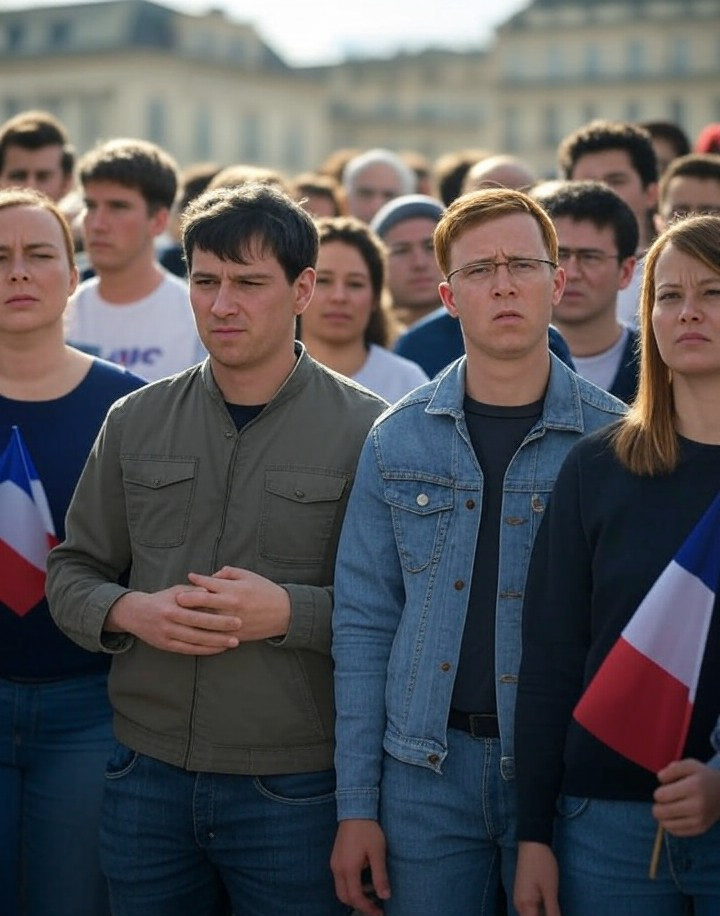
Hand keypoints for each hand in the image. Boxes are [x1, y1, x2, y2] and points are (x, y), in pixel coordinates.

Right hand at [105, 585, 240, 654]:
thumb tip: (212, 589)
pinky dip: (204, 650)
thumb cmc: (162, 599)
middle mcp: (169, 622)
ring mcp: (167, 636)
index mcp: (172, 607)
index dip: (217, 616)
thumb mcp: (176, 590)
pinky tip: (218, 649)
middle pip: (199, 628)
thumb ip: (194, 591)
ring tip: (233, 642)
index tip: (236, 615)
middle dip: (221, 629)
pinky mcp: (166, 646)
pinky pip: (188, 650)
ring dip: (216, 643)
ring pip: (195, 642)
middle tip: (239, 628)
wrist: (135, 614)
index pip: (198, 613)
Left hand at [177, 567, 290, 641]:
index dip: (196, 580)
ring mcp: (231, 621)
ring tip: (179, 616)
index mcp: (233, 589)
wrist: (284, 613)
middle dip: (186, 600)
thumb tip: (212, 576)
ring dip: (191, 618)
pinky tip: (195, 631)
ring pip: (206, 620)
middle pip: (202, 602)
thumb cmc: (265, 591)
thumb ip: (228, 573)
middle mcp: (230, 605)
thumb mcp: (249, 576)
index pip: (209, 583)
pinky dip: (205, 632)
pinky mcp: (235, 634)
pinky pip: (215, 634)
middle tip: (174, 599)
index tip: (187, 578)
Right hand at [331, 819, 389, 915]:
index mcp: (348, 868)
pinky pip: (340, 879)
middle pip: (344, 897)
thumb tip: (385, 896)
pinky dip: (351, 885)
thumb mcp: (378, 852)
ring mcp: (334, 863)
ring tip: (372, 893)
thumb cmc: (368, 830)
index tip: (380, 913)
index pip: (356, 897)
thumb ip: (380, 876)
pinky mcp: (335, 858)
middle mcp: (337, 868)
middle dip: (359, 905)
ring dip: (354, 895)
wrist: (355, 810)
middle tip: (375, 907)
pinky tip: (363, 879)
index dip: (368, 908)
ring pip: (341, 889)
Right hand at [514, 841, 560, 915]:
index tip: (555, 913)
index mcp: (525, 906)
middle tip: (555, 910)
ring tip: (553, 908)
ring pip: (532, 915)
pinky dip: (540, 911)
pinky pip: (531, 909)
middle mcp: (519, 905)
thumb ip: (552, 912)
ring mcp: (520, 898)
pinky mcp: (523, 893)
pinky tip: (549, 906)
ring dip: (542, 914)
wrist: (532, 843)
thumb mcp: (550, 891)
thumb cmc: (542, 866)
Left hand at [653, 758, 719, 835]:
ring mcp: (699, 820)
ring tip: (668, 808)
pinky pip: (675, 832)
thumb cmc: (702, 777)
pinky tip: (674, 816)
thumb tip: (660, 778)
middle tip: (664, 800)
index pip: (661, 796)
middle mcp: (697, 806)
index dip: (658, 792)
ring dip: (662, 816)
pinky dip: (670, 825)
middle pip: (661, 812)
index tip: (664, 789)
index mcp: (693, 787)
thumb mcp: (689, 765)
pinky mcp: (700, 830)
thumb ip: (672, 769)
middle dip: (657, 805)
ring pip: (666, 824)